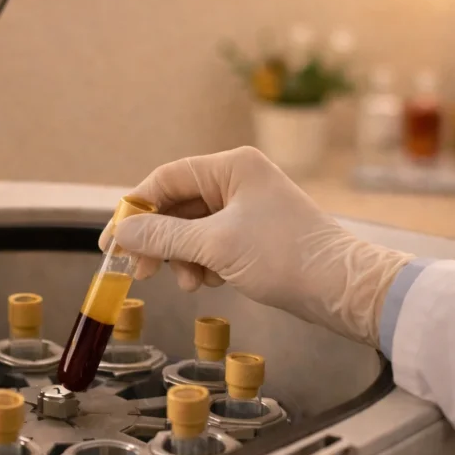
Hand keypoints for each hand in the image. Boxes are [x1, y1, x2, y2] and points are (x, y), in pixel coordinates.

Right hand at [101, 146, 412, 346]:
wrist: (343, 288)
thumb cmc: (285, 256)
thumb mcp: (215, 246)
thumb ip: (163, 238)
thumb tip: (121, 233)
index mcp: (232, 166)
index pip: (166, 179)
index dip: (134, 211)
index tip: (111, 242)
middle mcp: (238, 180)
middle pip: (177, 206)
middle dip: (160, 242)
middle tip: (143, 271)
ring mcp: (247, 207)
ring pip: (193, 230)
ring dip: (183, 258)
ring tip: (192, 284)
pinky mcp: (254, 234)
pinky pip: (212, 244)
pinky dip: (204, 264)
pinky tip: (213, 282)